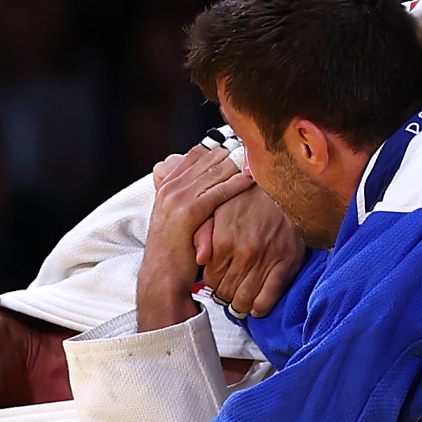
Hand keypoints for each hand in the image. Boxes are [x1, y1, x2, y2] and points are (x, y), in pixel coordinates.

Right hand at [138, 147, 251, 331]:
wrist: (162, 276)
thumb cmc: (176, 251)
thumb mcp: (178, 218)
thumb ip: (189, 198)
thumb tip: (211, 184)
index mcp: (168, 184)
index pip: (196, 154)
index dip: (220, 148)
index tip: (242, 146)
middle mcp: (171, 186)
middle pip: (206, 158)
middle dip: (232, 152)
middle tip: (255, 147)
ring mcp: (177, 198)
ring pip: (213, 171)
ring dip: (237, 163)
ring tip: (258, 158)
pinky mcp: (188, 212)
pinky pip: (217, 191)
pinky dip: (235, 183)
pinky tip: (251, 179)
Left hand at [196, 184, 304, 317]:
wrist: (284, 190)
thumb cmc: (249, 198)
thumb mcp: (218, 209)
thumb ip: (204, 233)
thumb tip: (199, 258)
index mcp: (224, 240)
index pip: (210, 278)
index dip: (212, 283)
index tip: (216, 282)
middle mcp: (243, 253)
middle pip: (226, 291)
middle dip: (224, 296)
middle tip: (227, 294)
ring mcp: (265, 260)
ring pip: (246, 297)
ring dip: (240, 305)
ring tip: (239, 303)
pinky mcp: (285, 264)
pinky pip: (270, 295)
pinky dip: (261, 306)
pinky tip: (256, 308)